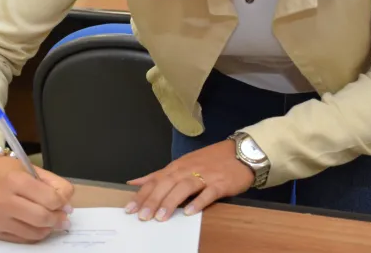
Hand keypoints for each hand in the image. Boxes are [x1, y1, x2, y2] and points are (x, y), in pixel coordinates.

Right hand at [0, 149, 74, 243]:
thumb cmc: (5, 170)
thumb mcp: (30, 168)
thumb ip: (52, 183)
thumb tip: (67, 203)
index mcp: (15, 180)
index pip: (49, 198)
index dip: (63, 203)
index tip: (66, 204)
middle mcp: (4, 200)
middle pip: (42, 217)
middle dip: (58, 219)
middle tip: (64, 218)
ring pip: (33, 232)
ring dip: (48, 229)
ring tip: (53, 223)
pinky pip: (22, 239)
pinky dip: (35, 235)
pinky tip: (39, 227)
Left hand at [125, 140, 253, 221]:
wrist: (240, 153)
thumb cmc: (210, 160)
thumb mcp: (182, 164)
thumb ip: (159, 174)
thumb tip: (136, 181)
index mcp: (177, 167)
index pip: (155, 180)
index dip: (142, 194)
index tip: (130, 208)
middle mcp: (188, 170)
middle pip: (167, 184)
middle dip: (153, 200)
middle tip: (142, 216)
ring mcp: (205, 176)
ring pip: (184, 188)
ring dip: (171, 202)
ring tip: (161, 217)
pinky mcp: (220, 184)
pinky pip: (208, 193)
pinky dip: (199, 202)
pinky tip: (190, 212)